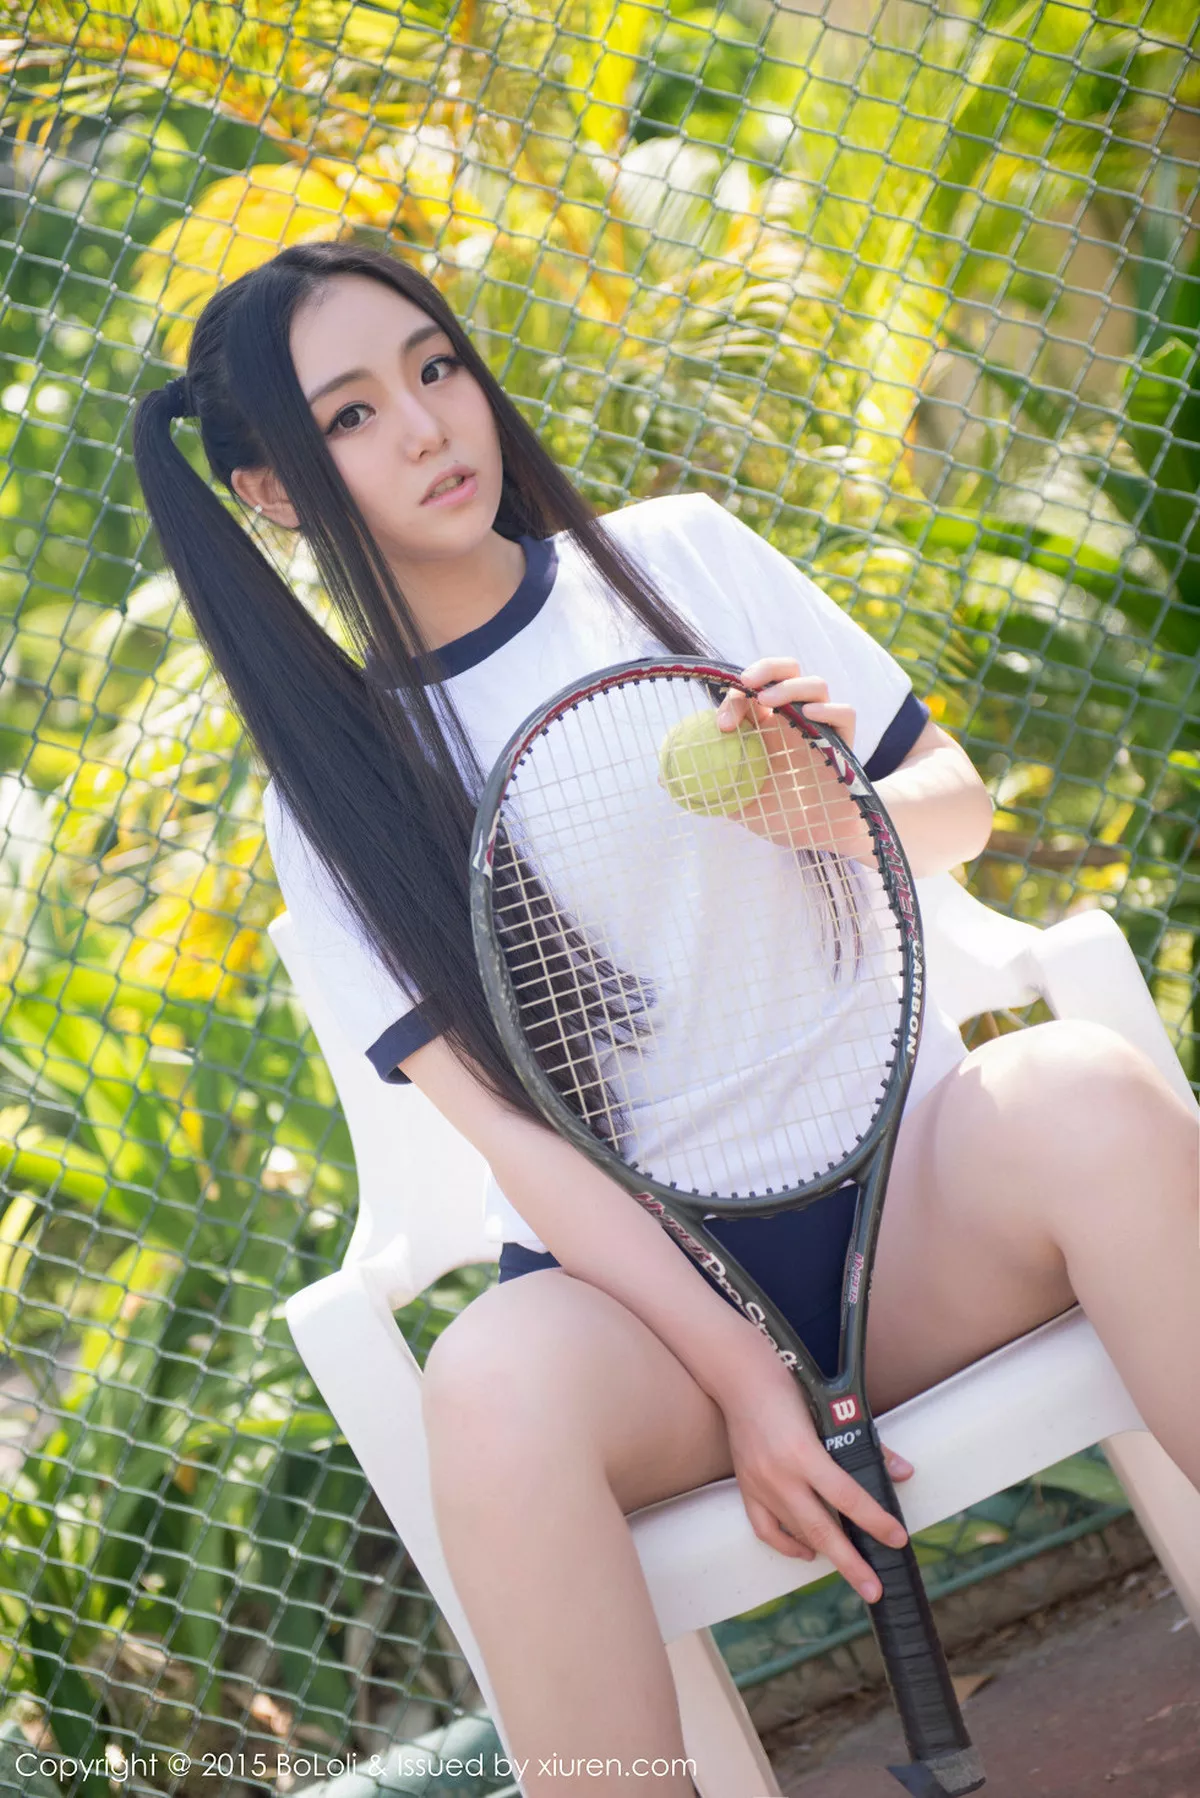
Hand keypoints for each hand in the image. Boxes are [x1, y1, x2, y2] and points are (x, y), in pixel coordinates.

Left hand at [715, 658, 871, 860]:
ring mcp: (822, 725)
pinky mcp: (846, 740)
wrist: (823, 835)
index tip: (722, 726)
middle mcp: (794, 718)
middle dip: (766, 668)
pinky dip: (829, 709)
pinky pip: (844, 712)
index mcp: (767, 726)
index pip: (751, 692)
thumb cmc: (783, 815)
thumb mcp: (737, 804)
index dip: (734, 697)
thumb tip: (661, 780)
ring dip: (790, 687)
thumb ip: (708, 788)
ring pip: (815, 684)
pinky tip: (811, 718)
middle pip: (786, 671)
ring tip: (770, 703)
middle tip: (748, 684)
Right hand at [720, 1348, 911, 1603]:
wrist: (740, 1377)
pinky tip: (807, 1550)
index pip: (847, 1496)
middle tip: (874, 1589)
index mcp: (803, 1453)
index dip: (875, 1520)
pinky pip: (766, 1529)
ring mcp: (759, 1485)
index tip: (897, 1538)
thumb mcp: (831, 1409)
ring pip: (796, 1532)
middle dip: (850, 1563)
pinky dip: (788, 1545)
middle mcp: (779, 1475)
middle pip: (820, 1529)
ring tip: (851, 1568)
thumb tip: (902, 1472)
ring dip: (824, 1552)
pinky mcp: (745, 1487)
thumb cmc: (789, 1385)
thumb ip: (868, 1443)